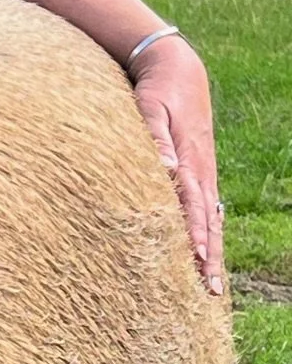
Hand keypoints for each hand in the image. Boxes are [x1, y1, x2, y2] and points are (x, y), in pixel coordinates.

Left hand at [128, 39, 223, 295]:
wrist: (178, 72)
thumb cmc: (157, 92)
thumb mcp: (150, 107)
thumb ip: (153, 136)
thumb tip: (164, 165)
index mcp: (189, 161)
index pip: (193, 204)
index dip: (194, 232)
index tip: (195, 257)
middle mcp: (201, 173)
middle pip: (208, 223)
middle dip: (209, 258)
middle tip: (210, 291)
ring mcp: (204, 175)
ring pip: (211, 222)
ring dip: (212, 255)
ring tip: (212, 287)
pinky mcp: (201, 175)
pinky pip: (209, 213)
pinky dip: (210, 236)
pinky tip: (208, 257)